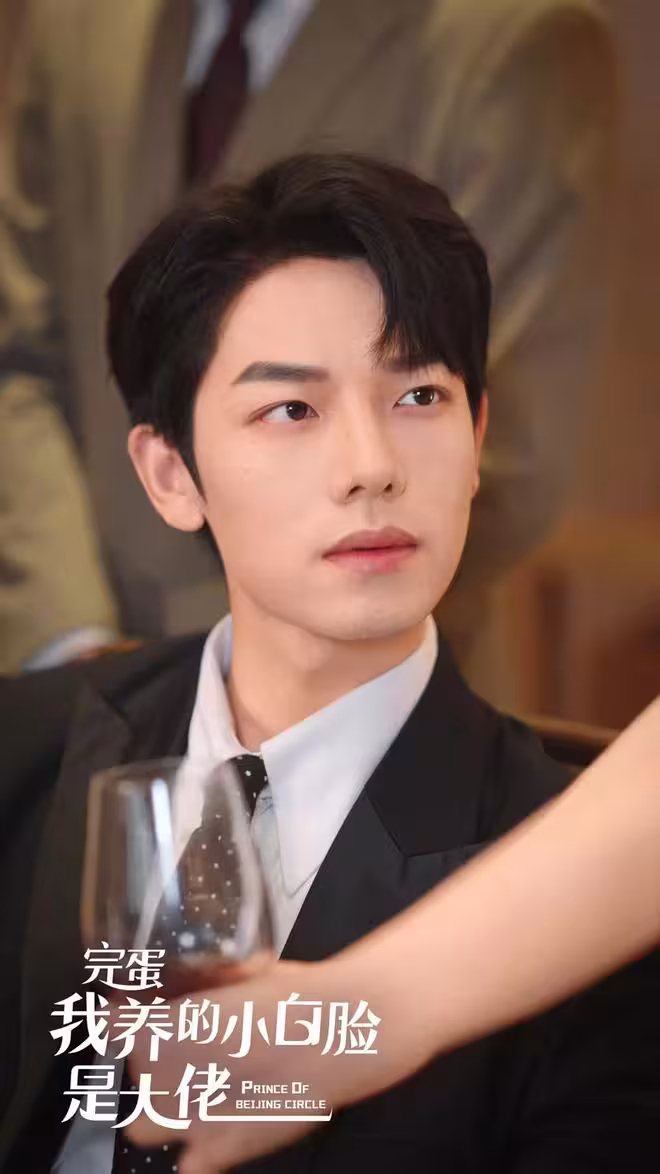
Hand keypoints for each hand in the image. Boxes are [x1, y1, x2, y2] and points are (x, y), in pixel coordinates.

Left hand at [122, 954, 395, 1170]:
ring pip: (143, 1125)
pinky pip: (189, 1167)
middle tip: (190, 1038)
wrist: (338, 1032)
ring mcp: (187, 1120)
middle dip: (154, 1051)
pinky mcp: (219, 1151)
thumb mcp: (238, 969)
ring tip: (195, 1086)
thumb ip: (200, 982)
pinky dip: (196, 1152)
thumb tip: (187, 980)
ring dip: (161, 1105)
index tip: (135, 1001)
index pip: (109, 1023)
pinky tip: (214, 1129)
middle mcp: (161, 1077)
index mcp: (158, 1026)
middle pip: (135, 1066)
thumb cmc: (293, 991)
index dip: (122, 1009)